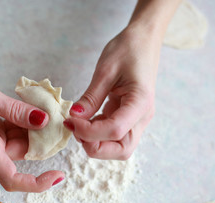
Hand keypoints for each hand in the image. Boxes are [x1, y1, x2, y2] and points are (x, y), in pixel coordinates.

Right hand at [0, 69, 63, 191]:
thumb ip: (15, 110)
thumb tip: (43, 120)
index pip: (11, 179)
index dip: (36, 183)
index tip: (56, 175)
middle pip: (19, 154)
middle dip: (37, 138)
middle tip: (52, 115)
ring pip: (15, 141)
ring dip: (28, 127)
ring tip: (37, 106)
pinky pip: (6, 133)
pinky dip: (17, 122)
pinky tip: (23, 107)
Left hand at [64, 25, 159, 159]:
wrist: (144, 40)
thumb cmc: (128, 49)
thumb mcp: (105, 70)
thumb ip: (91, 97)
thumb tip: (74, 117)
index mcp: (140, 102)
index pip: (115, 131)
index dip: (89, 132)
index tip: (70, 120)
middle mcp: (142, 116)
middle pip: (122, 150)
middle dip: (95, 147)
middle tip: (75, 129)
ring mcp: (137, 118)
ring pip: (119, 147)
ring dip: (96, 142)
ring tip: (78, 123)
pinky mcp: (129, 117)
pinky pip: (114, 134)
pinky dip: (97, 133)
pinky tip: (85, 119)